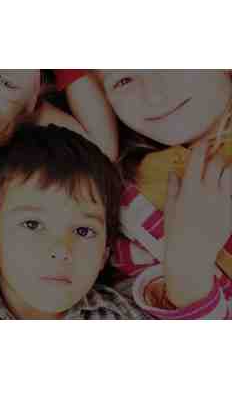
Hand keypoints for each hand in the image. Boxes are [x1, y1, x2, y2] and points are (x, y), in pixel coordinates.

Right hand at [164, 143, 231, 305]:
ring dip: (226, 169)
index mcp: (189, 190)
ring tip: (222, 170)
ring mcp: (222, 201)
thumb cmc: (176, 232)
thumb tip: (175, 173)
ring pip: (230, 174)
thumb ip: (173, 188)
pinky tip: (226, 186)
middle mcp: (207, 192)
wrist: (191, 254)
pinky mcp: (231, 210)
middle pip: (217, 164)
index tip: (203, 140)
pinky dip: (231, 184)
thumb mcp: (170, 209)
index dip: (201, 147)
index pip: (197, 161)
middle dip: (216, 156)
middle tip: (214, 155)